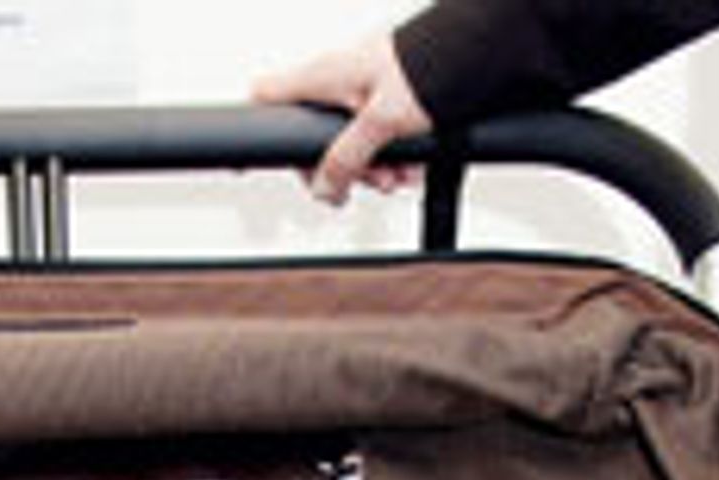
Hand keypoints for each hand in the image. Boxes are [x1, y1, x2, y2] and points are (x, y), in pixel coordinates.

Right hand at [251, 36, 432, 204]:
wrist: (470, 53)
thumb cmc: (427, 68)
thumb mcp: (381, 123)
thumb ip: (347, 160)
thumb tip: (324, 188)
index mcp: (324, 75)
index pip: (266, 96)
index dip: (254, 128)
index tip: (248, 162)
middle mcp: (336, 81)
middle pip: (314, 139)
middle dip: (341, 170)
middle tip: (366, 183)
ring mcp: (358, 90)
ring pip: (348, 144)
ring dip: (373, 170)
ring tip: (398, 177)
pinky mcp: (381, 98)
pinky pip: (374, 138)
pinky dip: (391, 157)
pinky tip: (409, 166)